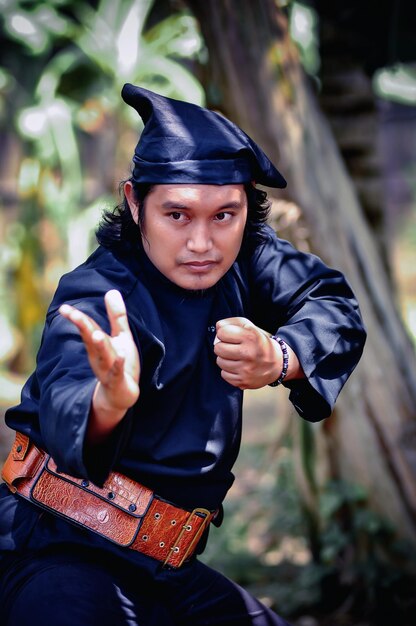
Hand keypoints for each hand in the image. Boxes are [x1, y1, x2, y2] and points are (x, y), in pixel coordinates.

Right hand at [59, 290, 139, 413]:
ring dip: (100, 346)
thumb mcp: (121, 337)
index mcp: (98, 344)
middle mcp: (99, 355)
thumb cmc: (120, 364)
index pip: (87, 328)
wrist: (120, 395)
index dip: (77, 317)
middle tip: (70, 313)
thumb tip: (111, 291)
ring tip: (96, 334)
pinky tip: (122, 357)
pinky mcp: (118, 381)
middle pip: (90, 338)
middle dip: (81, 326)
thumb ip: (117, 316)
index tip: (63, 308)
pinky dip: (119, 366)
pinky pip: (117, 373)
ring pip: (103, 356)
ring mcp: (107, 368)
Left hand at [214, 317, 281, 389]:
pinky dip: (228, 371)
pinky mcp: (243, 382)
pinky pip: (224, 374)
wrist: (277, 364)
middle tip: (232, 347)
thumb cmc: (259, 343)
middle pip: (218, 348)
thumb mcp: (249, 327)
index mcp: (251, 337)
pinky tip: (238, 367)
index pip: (222, 333)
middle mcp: (249, 354)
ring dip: (225, 359)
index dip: (224, 333)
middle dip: (222, 346)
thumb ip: (231, 323)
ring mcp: (246, 370)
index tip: (230, 336)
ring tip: (236, 357)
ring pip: (220, 362)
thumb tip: (218, 327)